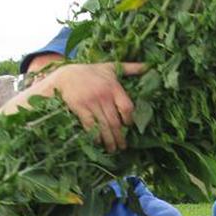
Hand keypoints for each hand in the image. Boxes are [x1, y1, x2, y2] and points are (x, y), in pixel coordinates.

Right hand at [13, 62, 145, 152]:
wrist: (66, 75)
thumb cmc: (90, 72)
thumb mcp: (111, 67)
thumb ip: (131, 68)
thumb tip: (149, 66)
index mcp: (114, 87)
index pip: (127, 107)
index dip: (129, 119)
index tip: (128, 126)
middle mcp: (104, 95)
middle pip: (115, 121)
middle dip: (119, 136)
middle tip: (122, 147)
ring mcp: (91, 102)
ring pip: (103, 125)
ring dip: (109, 140)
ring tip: (112, 149)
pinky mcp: (80, 108)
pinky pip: (89, 125)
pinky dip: (94, 135)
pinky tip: (98, 142)